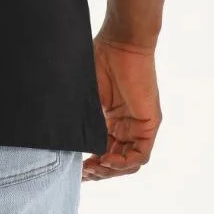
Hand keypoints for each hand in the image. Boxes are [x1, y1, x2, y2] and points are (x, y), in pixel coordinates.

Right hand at [82, 33, 160, 180]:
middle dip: (99, 171)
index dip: (90, 163)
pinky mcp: (150, 123)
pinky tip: (106, 160)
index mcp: (111, 117)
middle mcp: (127, 124)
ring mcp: (139, 125)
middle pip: (116, 160)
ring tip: (93, 168)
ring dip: (111, 170)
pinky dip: (124, 162)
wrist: (121, 40)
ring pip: (129, 162)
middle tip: (81, 174)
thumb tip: (63, 137)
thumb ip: (81, 115)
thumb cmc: (101, 56)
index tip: (74, 169)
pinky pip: (140, 154)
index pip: (103, 149)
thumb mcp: (87, 93)